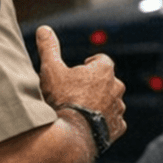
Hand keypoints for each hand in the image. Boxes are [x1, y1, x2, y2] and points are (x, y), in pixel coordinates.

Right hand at [36, 26, 126, 143]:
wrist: (72, 133)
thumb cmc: (62, 98)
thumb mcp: (51, 70)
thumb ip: (49, 48)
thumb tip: (43, 28)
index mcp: (104, 69)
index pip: (100, 60)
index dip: (88, 65)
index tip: (77, 72)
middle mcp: (117, 87)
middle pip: (106, 81)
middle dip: (94, 85)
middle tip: (76, 93)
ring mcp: (119, 108)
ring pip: (111, 101)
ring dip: (100, 103)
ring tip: (81, 110)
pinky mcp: (118, 126)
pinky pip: (113, 121)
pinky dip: (104, 122)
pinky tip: (89, 125)